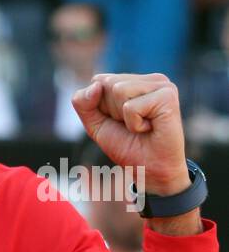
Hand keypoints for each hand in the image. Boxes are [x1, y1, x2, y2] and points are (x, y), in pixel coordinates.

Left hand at [72, 73, 189, 196]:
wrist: (151, 172)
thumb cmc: (127, 146)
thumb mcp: (95, 123)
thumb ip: (83, 101)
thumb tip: (96, 85)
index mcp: (135, 80)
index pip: (98, 80)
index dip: (101, 107)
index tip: (120, 121)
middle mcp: (150, 79)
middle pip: (107, 84)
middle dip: (113, 111)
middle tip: (134, 126)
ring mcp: (161, 85)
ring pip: (118, 90)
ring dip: (124, 118)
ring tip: (142, 126)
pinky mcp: (168, 96)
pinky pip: (131, 107)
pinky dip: (135, 124)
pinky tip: (150, 128)